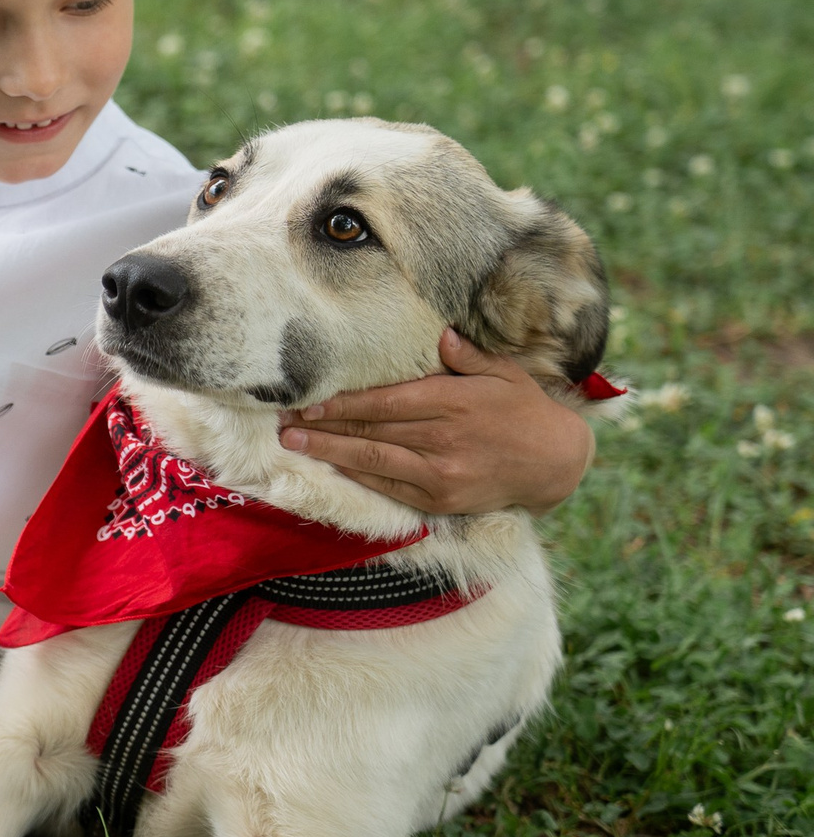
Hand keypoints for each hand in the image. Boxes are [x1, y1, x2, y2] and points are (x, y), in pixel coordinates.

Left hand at [277, 328, 594, 515]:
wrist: (554, 463)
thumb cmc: (522, 409)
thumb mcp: (502, 372)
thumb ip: (467, 355)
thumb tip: (440, 335)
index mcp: (454, 402)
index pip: (384, 402)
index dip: (342, 403)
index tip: (309, 400)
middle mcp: (443, 438)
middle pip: (369, 430)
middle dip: (322, 425)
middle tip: (283, 420)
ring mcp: (440, 474)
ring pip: (371, 460)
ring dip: (327, 452)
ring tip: (292, 443)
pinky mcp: (439, 500)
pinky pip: (387, 487)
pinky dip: (356, 475)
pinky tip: (330, 465)